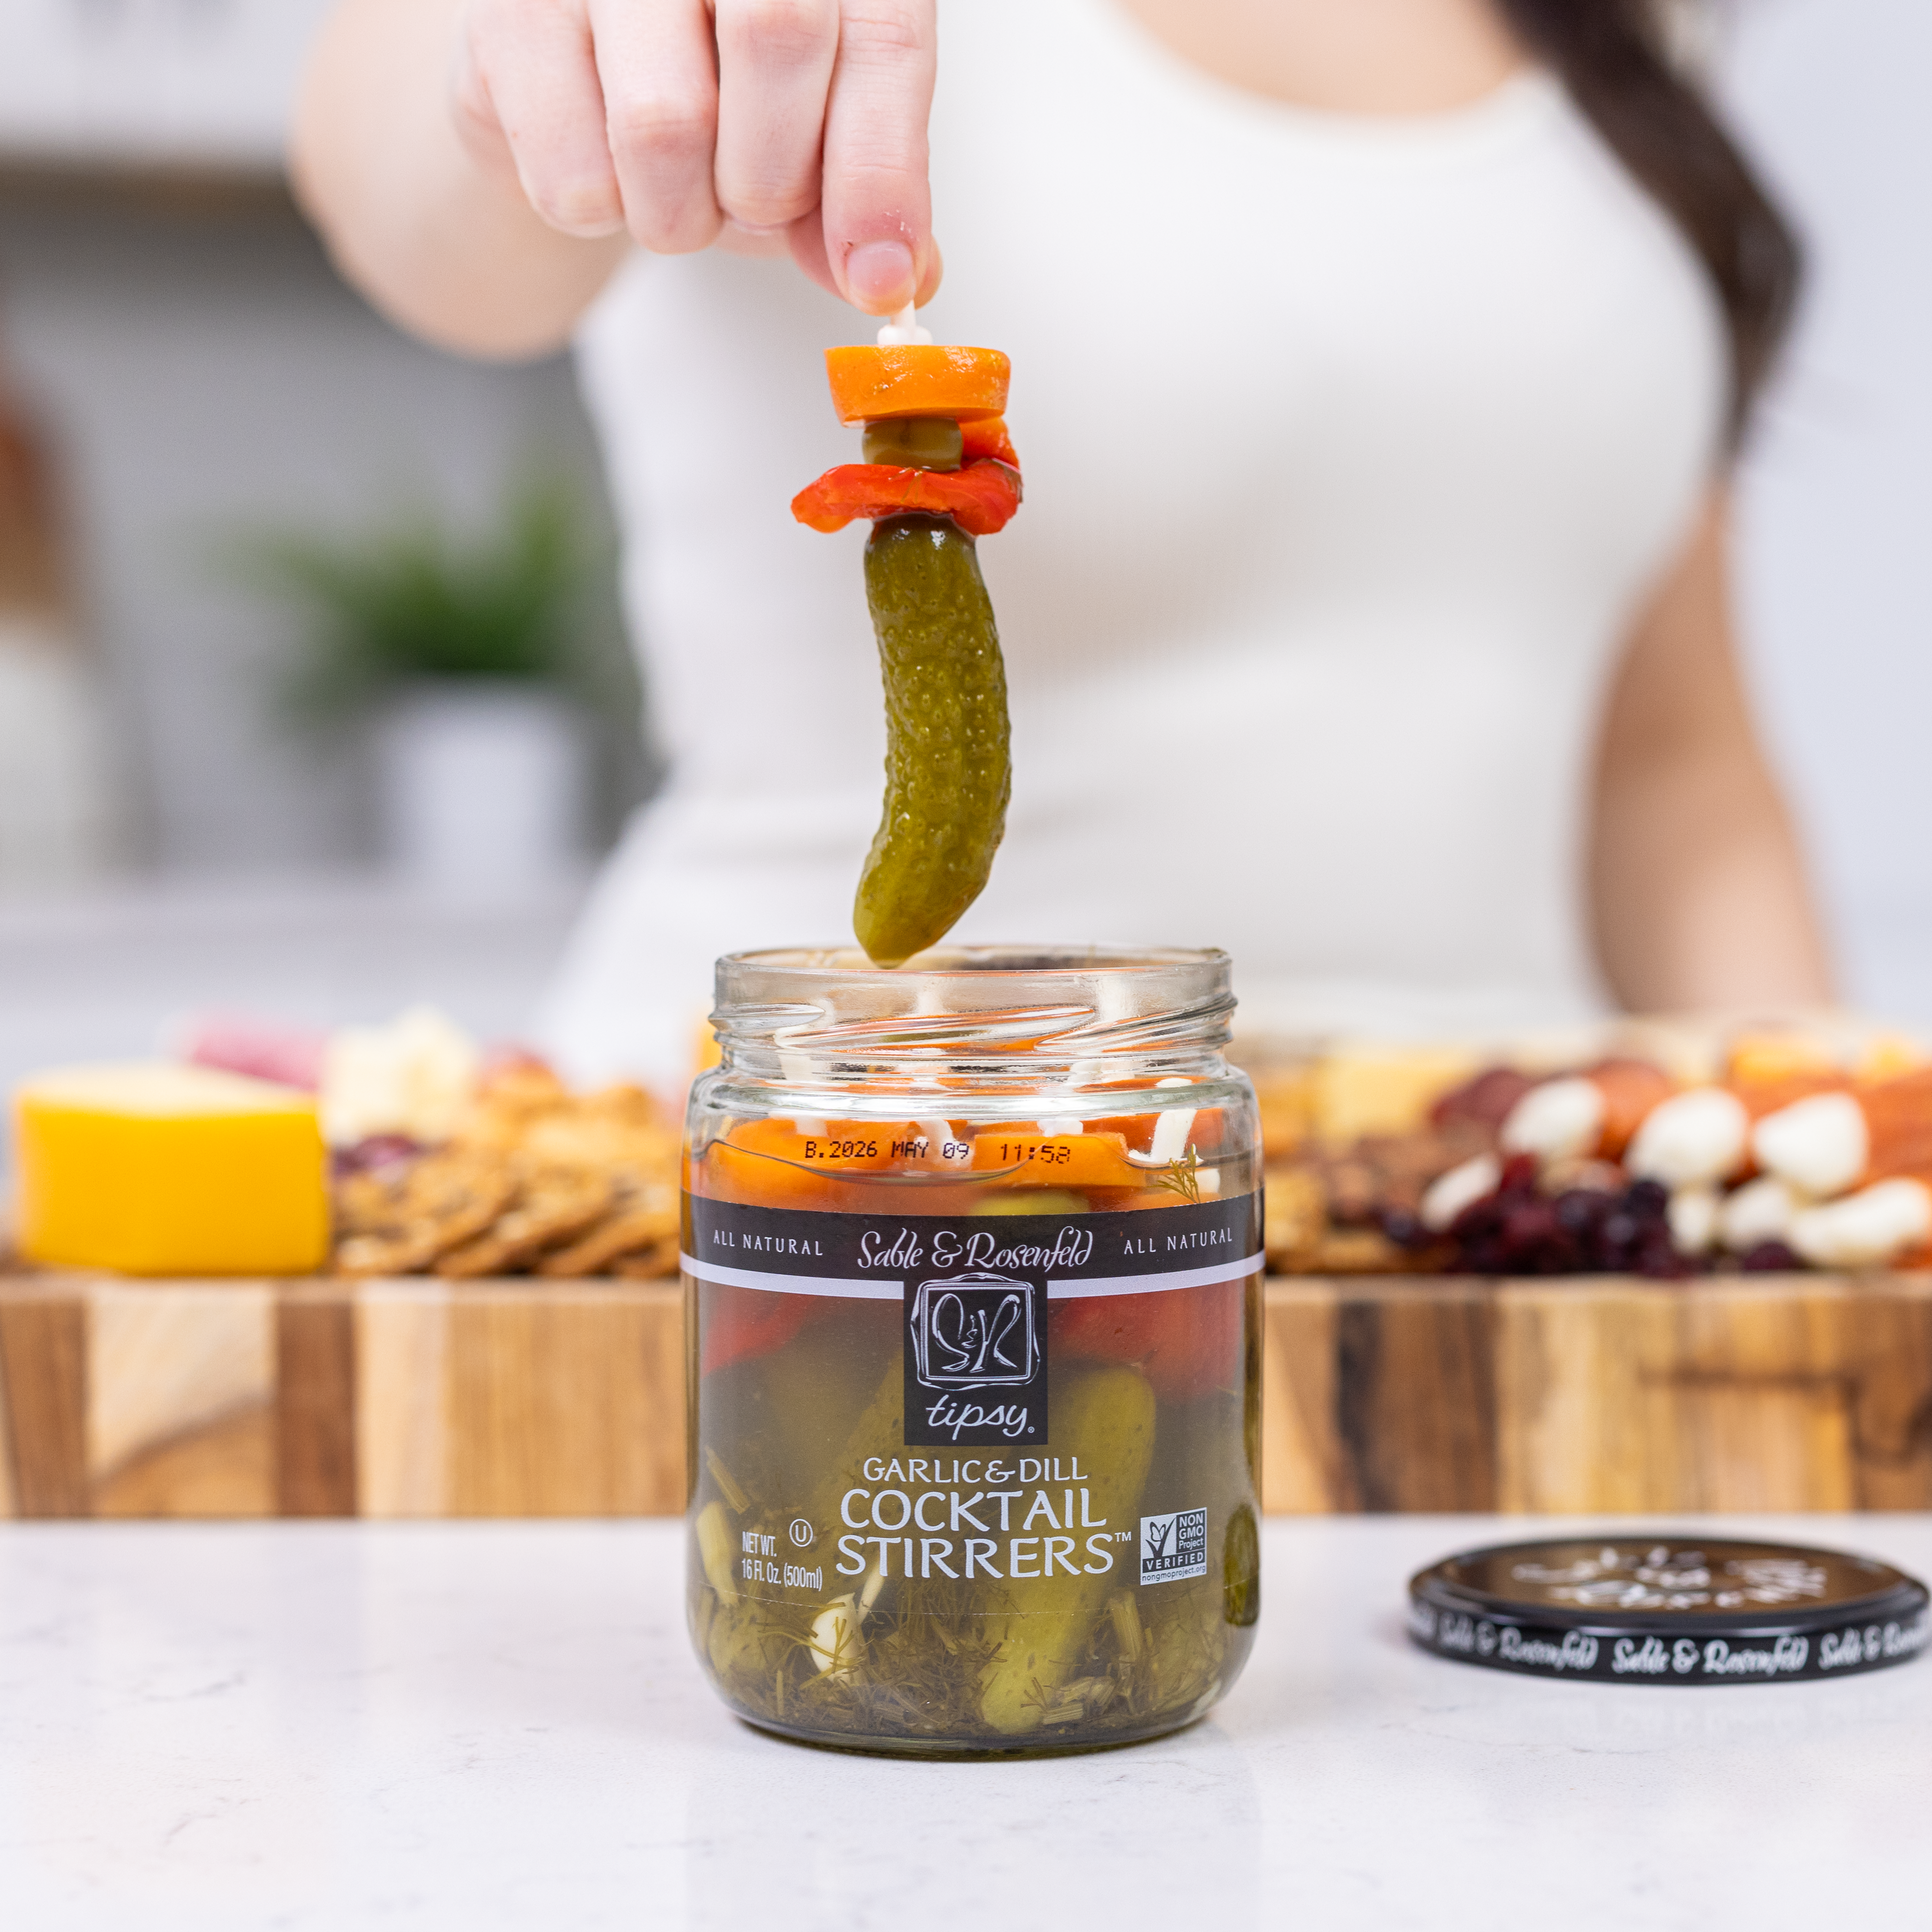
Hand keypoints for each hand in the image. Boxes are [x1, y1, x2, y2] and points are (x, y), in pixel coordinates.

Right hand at [451, 0, 940, 314]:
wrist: (564, 77)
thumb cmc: (706, 94)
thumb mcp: (804, 147)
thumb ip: (855, 205)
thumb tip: (893, 276)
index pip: (880, 31)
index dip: (883, 166)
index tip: (879, 273)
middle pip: (776, 35)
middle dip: (774, 177)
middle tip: (749, 204)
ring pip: (665, 121)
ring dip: (681, 214)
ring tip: (671, 192)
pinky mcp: (509, 13)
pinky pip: (576, 173)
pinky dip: (600, 213)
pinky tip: (601, 170)